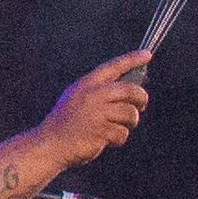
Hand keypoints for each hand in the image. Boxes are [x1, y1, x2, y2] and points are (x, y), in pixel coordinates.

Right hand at [14, 49, 152, 190]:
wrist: (50, 143)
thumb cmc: (68, 123)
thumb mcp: (78, 98)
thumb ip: (100, 91)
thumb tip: (134, 86)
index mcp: (86, 84)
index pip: (113, 66)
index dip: (131, 59)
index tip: (147, 54)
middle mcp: (92, 95)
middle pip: (130, 90)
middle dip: (141, 98)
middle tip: (141, 105)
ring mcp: (96, 112)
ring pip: (130, 113)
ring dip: (129, 123)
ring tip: (116, 128)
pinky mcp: (101, 130)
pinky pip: (122, 133)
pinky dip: (118, 139)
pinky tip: (105, 140)